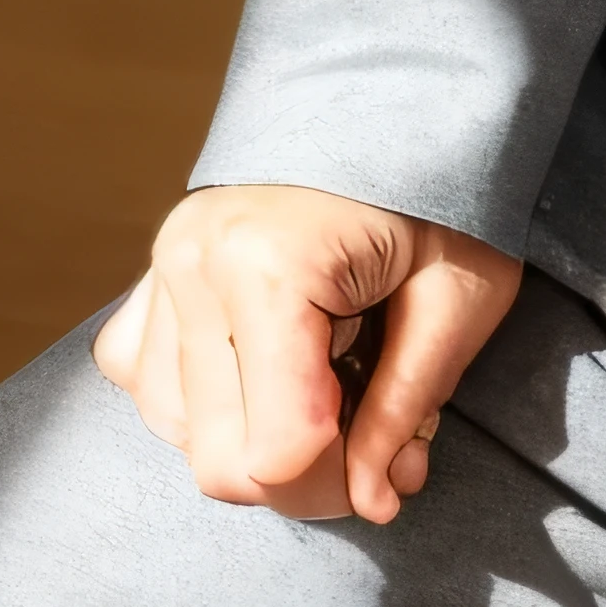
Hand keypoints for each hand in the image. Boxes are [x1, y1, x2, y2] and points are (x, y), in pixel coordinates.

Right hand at [93, 185, 520, 522]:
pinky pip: (148, 386)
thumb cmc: (442, 195)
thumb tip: (370, 502)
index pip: (274, 454)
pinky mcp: (147, 281)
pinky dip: (207, 404)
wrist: (398, 104)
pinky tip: (269, 372)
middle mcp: (193, 266)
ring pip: (181, 435)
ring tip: (330, 387)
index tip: (393, 459)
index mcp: (268, 266)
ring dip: (257, 439)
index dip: (338, 486)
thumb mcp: (459, 298)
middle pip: (219, 462)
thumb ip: (405, 407)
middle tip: (370, 436)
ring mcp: (159, 270)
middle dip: (303, 478)